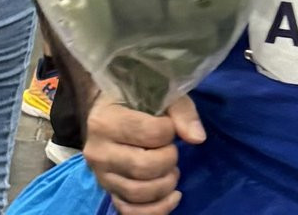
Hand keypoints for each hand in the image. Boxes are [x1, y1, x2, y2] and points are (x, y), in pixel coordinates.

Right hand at [83, 93, 205, 214]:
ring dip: (165, 185)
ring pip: (137, 193)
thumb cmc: (136, 98)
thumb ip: (181, 112)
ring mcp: (100, 176)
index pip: (150, 133)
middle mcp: (98, 152)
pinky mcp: (107, 192)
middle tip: (173, 151)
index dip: (169, 131)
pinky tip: (174, 196)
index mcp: (106, 121)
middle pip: (143, 167)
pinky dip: (156, 209)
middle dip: (169, 160)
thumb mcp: (160, 94)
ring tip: (173, 171)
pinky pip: (129, 212)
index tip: (170, 126)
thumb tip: (198, 138)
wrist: (109, 111)